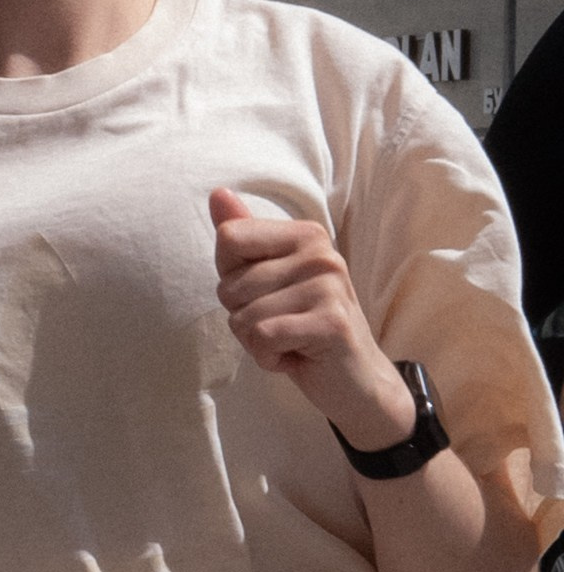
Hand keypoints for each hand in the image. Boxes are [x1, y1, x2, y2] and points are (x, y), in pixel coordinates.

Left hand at [210, 189, 416, 454]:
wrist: (354, 378)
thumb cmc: (303, 326)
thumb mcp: (270, 279)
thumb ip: (245, 239)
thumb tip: (217, 193)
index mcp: (305, 234)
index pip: (229, 238)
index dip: (231, 279)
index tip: (265, 295)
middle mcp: (320, 253)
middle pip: (229, 285)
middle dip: (244, 318)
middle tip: (282, 326)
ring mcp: (329, 286)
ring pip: (244, 318)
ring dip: (257, 343)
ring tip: (290, 341)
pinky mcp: (331, 322)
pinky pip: (262, 338)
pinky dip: (268, 358)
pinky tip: (295, 357)